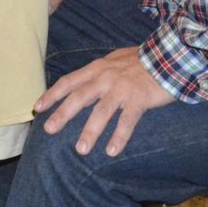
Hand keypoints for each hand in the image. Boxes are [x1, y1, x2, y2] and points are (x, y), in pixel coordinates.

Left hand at [35, 46, 172, 157]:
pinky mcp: (139, 99)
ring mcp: (122, 89)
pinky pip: (126, 121)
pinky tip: (111, 151)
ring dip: (90, 132)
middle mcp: (106, 78)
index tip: (38, 108)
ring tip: (80, 150)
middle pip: (79, 97)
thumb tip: (81, 83)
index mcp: (97, 68)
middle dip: (62, 114)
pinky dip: (119, 136)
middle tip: (49, 130)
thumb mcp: (114, 61)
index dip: (52, 95)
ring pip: (101, 112)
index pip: (68, 81)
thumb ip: (98, 72)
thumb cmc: (141, 61)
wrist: (169, 56)